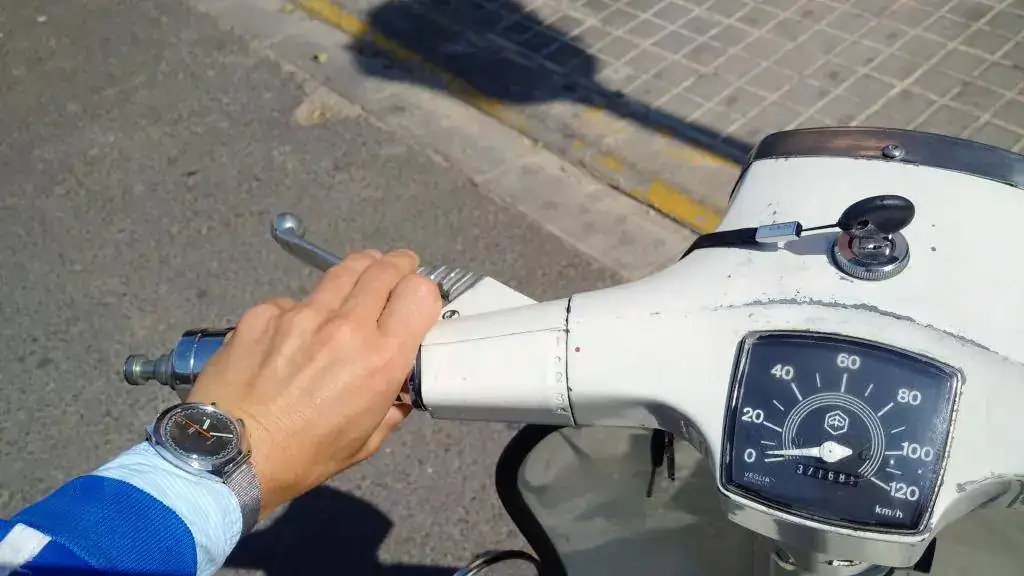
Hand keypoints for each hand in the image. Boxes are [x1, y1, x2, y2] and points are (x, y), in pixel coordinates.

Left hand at [186, 249, 441, 517]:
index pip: (419, 292)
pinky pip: (294, 300)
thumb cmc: (303, 458)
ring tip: (358, 277)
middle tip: (398, 267)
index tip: (417, 296)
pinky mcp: (263, 313)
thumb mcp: (367, 441)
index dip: (424, 290)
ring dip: (357, 272)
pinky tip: (295, 331)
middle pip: (383, 269)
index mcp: (380, 359)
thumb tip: (401, 385)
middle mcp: (346, 326)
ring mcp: (301, 314)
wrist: (226, 456)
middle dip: (396, 265)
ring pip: (341, 272)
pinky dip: (303, 309)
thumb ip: (393, 404)